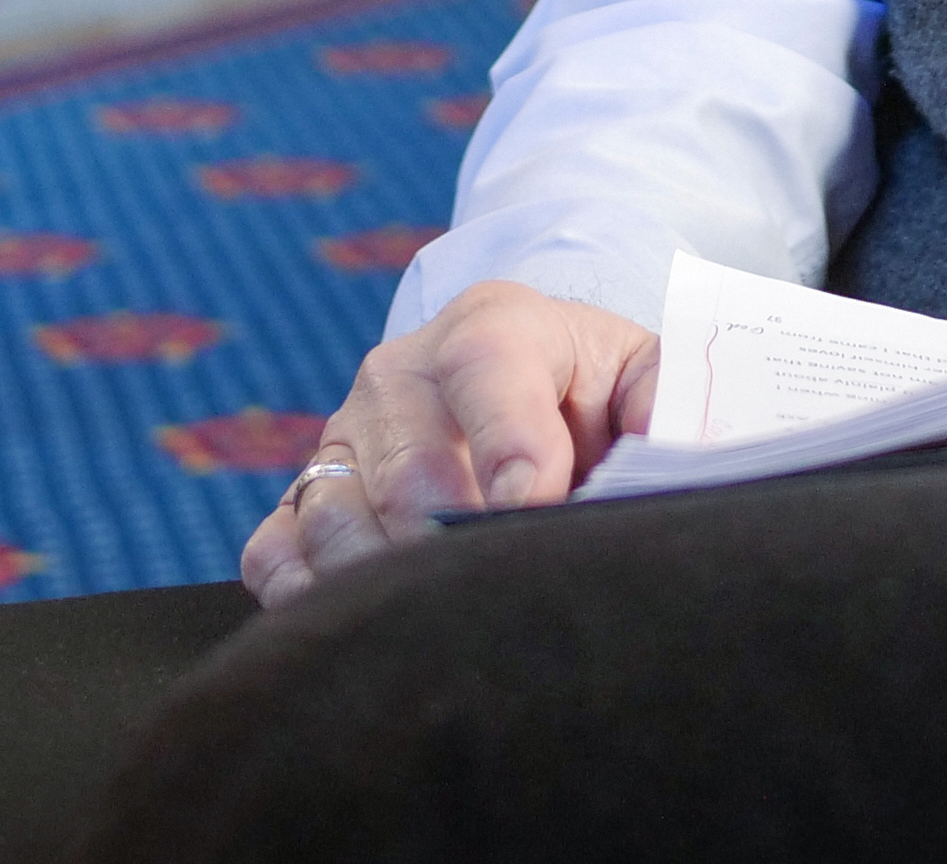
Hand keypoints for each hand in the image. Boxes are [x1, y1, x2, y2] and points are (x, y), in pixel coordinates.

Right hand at [239, 282, 658, 609]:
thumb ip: (671, 411)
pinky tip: (367, 622)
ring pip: (335, 516)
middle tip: (500, 593)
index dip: (509, 444)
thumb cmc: (604, 399)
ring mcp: (345, 435)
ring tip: (450, 618)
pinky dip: (307, 594)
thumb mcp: (652, 382)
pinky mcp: (307, 493)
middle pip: (406, 467)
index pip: (486, 362)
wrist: (541, 392)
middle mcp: (404, 373)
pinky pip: (275, 549)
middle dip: (455, 542)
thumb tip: (663, 471)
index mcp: (496, 325)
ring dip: (389, 582)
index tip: (531, 511)